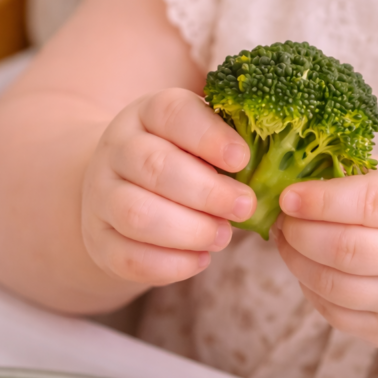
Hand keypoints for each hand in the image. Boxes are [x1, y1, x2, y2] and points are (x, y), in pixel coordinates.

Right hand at [81, 89, 255, 285]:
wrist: (117, 188)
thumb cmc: (178, 160)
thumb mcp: (195, 137)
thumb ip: (227, 140)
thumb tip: (279, 153)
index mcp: (146, 114)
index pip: (171, 113)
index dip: (209, 136)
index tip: (242, 159)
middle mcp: (117, 150)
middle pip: (155, 166)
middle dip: (207, 192)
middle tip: (246, 206)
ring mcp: (101, 196)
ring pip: (136, 214)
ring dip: (188, 230)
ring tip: (223, 237)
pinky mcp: (98, 239)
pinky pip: (127, 257)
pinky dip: (169, 264)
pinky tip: (200, 259)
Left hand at [275, 158, 377, 350]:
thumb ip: (374, 173)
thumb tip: (308, 168)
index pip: (375, 204)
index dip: (323, 200)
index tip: (289, 194)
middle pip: (350, 251)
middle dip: (302, 233)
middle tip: (283, 218)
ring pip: (339, 289)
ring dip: (298, 264)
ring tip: (288, 241)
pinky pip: (340, 317)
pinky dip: (313, 292)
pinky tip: (308, 270)